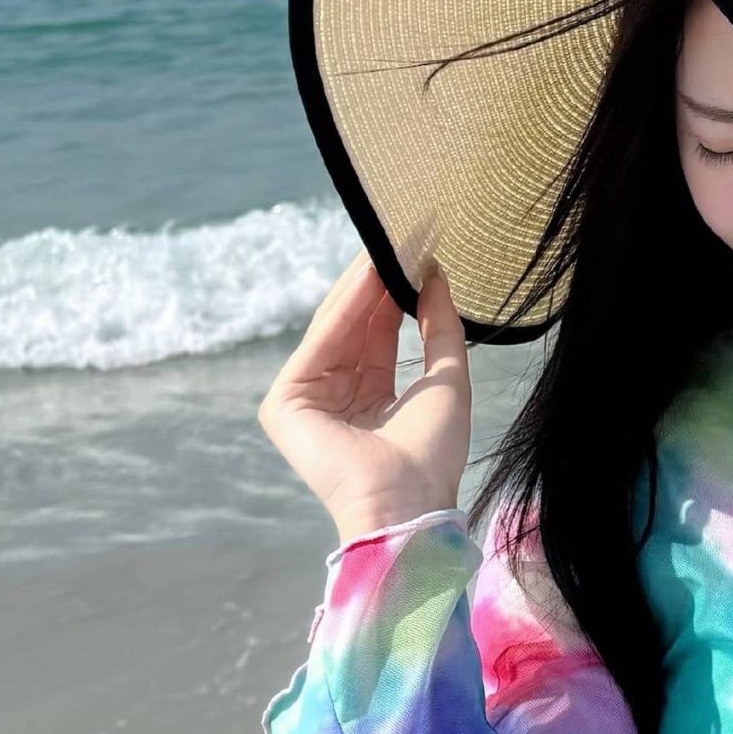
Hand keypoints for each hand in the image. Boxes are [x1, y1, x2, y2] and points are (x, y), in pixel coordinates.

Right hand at [258, 250, 471, 541]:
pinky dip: (345, 308)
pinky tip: (369, 275)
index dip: (392, 291)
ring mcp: (308, 399)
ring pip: (334, 328)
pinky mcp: (285, 404)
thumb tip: (436, 276)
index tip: (415, 248)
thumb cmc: (432, 456)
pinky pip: (319, 342)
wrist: (408, 501)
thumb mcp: (447, 379)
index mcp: (371, 398)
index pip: (378, 332)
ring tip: (388, 242)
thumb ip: (440, 327)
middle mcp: (336, 396)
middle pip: (353, 325)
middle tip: (401, 232)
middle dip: (375, 280)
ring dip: (361, 285)